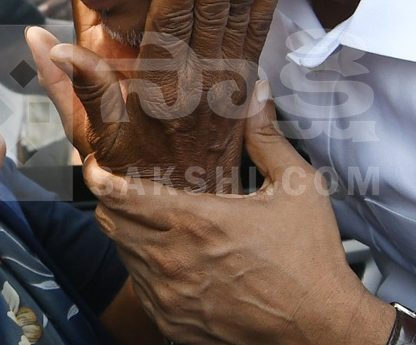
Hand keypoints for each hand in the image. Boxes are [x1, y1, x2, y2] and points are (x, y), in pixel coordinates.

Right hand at [27, 0, 291, 191]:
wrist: (189, 207)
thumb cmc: (132, 171)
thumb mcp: (93, 138)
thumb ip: (73, 86)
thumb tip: (41, 39)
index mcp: (160, 91)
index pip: (170, 26)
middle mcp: (200, 84)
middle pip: (213, 12)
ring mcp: (229, 82)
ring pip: (242, 16)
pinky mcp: (246, 80)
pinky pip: (260, 30)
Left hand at [83, 87, 393, 344]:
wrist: (321, 328)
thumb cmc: (311, 258)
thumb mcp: (297, 186)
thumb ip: (267, 137)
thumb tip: (257, 93)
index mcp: (196, 221)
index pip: (120, 195)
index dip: (98, 176)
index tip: (95, 163)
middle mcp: (173, 261)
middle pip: (111, 223)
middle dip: (112, 200)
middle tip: (126, 185)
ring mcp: (170, 297)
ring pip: (123, 255)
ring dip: (129, 233)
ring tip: (154, 218)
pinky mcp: (174, 323)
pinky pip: (140, 288)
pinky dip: (145, 269)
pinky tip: (172, 256)